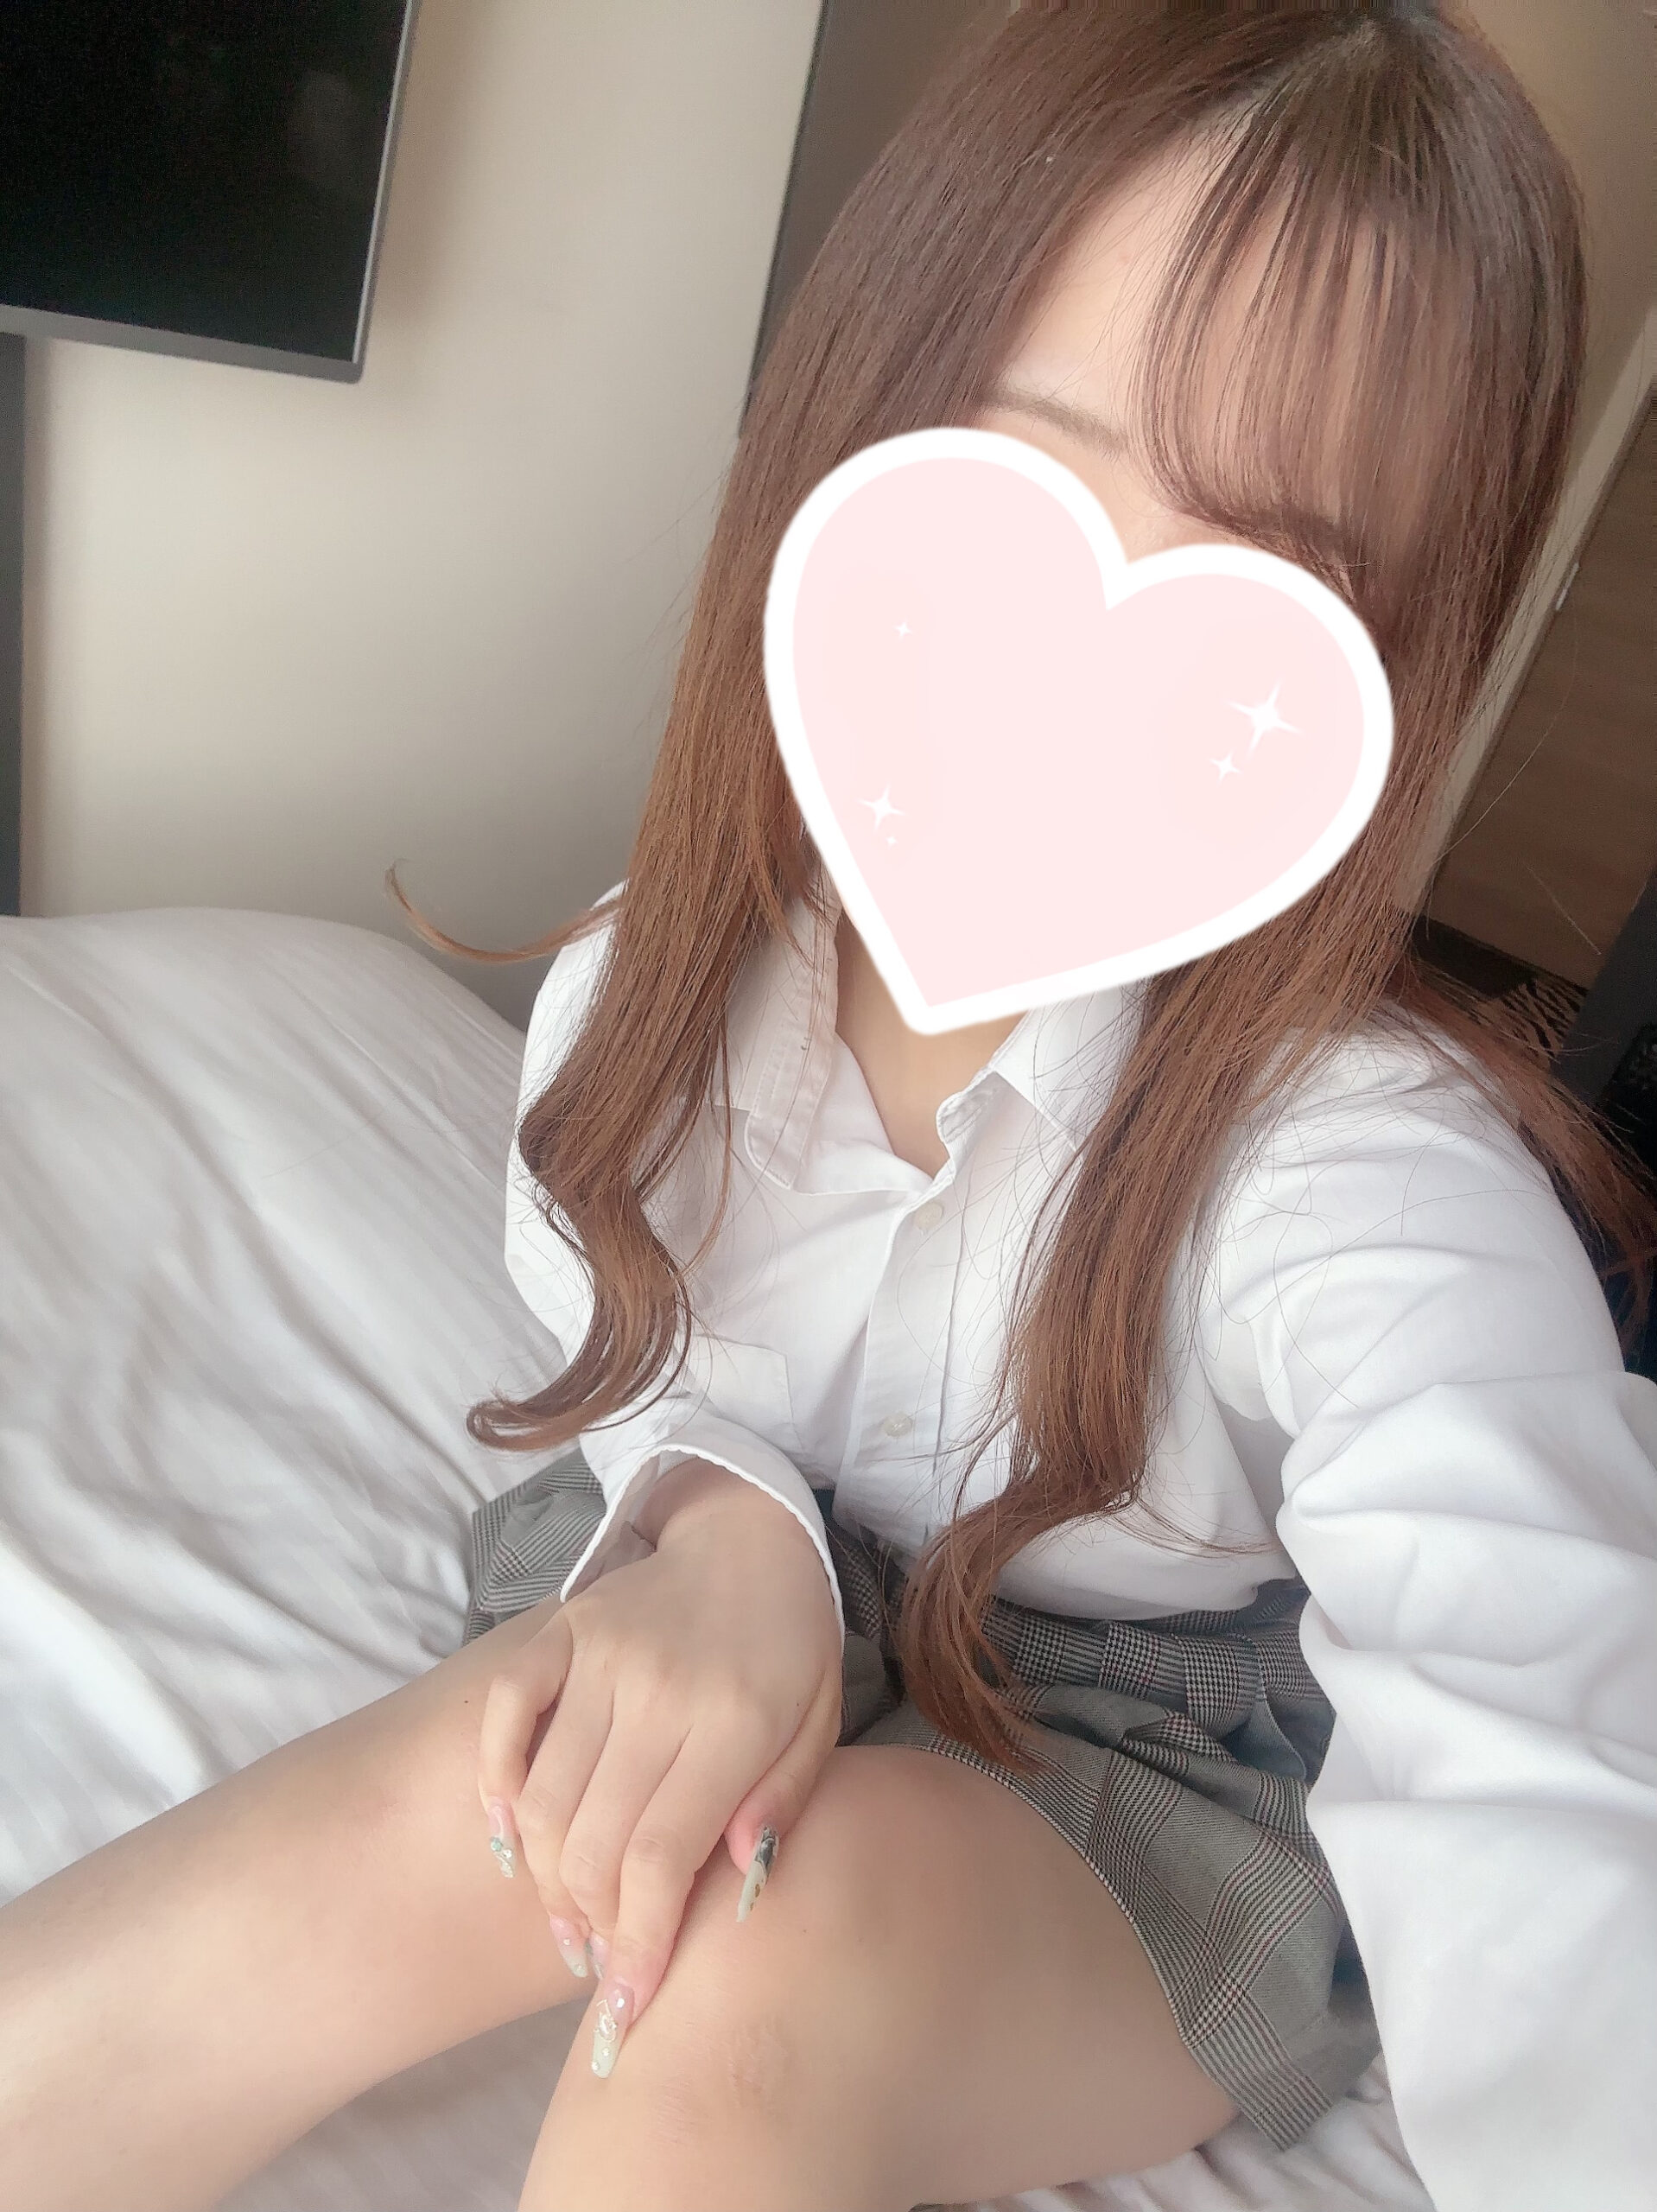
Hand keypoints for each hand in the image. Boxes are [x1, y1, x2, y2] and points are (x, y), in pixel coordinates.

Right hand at [475, 1462, 842, 2067]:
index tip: (626, 2005)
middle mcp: (659, 1687)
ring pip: (544, 1795)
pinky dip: (496, 1782)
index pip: (663, 1855)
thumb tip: (744, 1882)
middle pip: (594, 1840)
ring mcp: (600, 1654)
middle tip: (598, 1962)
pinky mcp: (560, 1630)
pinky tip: (512, 1837)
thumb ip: (786, 1800)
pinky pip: (506, 1714)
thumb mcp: (819, 1721)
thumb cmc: (791, 1643)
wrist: (751, 1532)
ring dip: (546, 1876)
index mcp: (734, 1718)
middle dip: (590, 1924)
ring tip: (567, 1918)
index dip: (639, 1942)